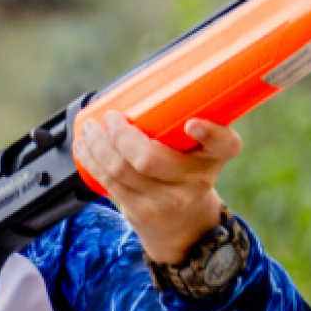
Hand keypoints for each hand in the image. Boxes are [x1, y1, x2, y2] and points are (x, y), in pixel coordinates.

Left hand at [74, 112, 242, 263]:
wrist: (185, 227)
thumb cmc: (187, 175)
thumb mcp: (200, 153)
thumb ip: (182, 123)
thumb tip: (143, 83)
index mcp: (214, 158)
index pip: (224, 144)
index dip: (210, 134)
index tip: (192, 124)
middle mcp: (196, 181)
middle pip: (150, 159)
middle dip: (120, 134)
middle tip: (112, 118)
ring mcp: (167, 200)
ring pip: (122, 170)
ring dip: (99, 145)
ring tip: (91, 129)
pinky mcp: (142, 211)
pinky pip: (110, 183)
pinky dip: (92, 162)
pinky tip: (85, 148)